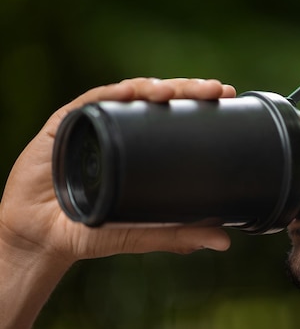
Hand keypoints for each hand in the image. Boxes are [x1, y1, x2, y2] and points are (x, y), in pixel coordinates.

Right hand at [0, 78, 235, 268]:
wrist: (42, 239)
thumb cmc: (92, 230)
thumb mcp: (142, 233)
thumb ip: (179, 234)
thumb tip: (225, 241)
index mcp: (141, 147)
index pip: (174, 117)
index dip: (200, 103)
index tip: (228, 96)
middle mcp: (120, 129)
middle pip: (158, 100)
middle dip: (189, 89)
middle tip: (218, 89)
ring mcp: (93, 124)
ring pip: (129, 94)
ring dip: (157, 87)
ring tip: (181, 90)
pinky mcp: (64, 125)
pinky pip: (91, 102)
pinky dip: (114, 94)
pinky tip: (134, 91)